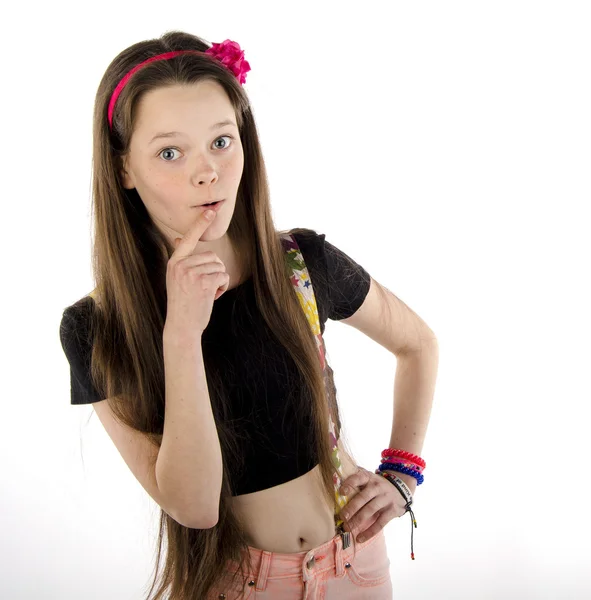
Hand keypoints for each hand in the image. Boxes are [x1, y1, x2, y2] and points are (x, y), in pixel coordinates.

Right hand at [164, 209, 228, 336]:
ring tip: (207, 293)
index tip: (211, 211)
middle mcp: (181, 265)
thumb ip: (182, 260)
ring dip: (219, 280)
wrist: (181, 326)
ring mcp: (192, 274)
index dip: (200, 224)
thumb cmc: (182, 303)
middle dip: (214, 270)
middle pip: (212, 256)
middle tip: (204, 287)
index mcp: (174, 263)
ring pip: (219, 266)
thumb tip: (179, 239)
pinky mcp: (204, 283)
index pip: (189, 238)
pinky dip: (222, 286)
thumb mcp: (177, 279)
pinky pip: (223, 276)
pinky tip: (213, 296)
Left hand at [338, 466, 414, 543]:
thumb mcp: (368, 478)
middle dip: (352, 507)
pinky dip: (370, 532)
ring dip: (358, 520)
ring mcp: (386, 498)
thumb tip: (334, 479)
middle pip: (364, 497)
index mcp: (369, 477)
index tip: (341, 492)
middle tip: (342, 517)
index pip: (359, 478)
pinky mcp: (392, 511)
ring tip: (348, 528)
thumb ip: (354, 478)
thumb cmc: (376, 485)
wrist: (400, 489)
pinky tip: (360, 538)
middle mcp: (378, 486)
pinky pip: (380, 523)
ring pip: (371, 510)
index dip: (350, 484)